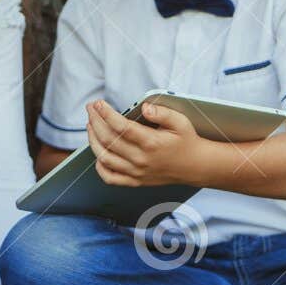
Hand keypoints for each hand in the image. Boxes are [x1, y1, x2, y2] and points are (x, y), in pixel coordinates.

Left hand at [87, 99, 204, 186]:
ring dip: (92, 140)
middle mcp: (141, 159)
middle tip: (90, 108)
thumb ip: (162, 112)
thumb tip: (145, 107)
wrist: (195, 166)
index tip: (98, 103)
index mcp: (151, 143)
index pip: (121, 127)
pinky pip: (110, 177)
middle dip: (95, 121)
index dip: (106, 114)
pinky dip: (99, 166)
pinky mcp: (134, 181)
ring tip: (90, 125)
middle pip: (108, 139)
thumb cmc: (186, 141)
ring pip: (104, 157)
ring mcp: (136, 172)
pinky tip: (98, 153)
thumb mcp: (180, 121)